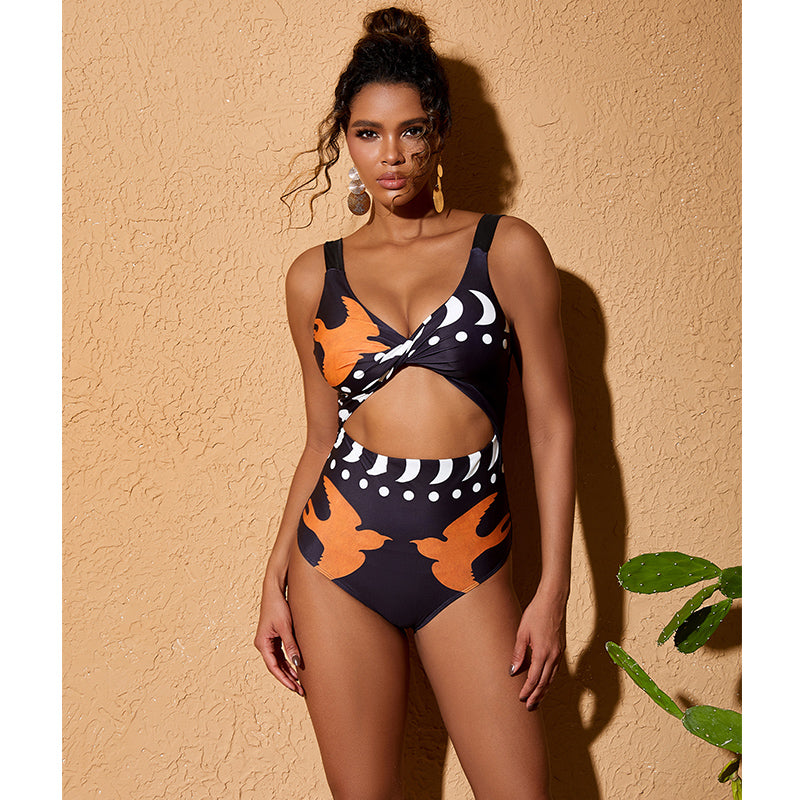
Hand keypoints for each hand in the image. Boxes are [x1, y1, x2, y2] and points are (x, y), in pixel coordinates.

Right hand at [254, 582, 304, 695]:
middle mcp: (263, 644)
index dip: (284, 679)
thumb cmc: (278, 607)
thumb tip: (297, 663)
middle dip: (287, 678)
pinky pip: (280, 653)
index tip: (294, 688)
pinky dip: (288, 661)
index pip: (273, 667)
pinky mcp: (274, 636)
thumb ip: (291, 646)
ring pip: (278, 661)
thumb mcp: (286, 627)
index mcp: (262, 643)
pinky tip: (296, 668)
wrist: (274, 591)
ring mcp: (268, 641)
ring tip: (300, 683)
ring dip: (288, 671)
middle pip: (275, 666)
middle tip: (300, 690)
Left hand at [509, 587, 566, 709]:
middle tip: (529, 707)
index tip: (521, 699)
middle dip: (536, 696)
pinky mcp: (560, 649)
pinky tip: (544, 681)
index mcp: (542, 652)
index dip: (527, 690)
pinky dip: (549, 679)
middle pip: (544, 682)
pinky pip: (555, 669)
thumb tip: (513, 671)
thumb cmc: (536, 613)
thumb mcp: (522, 632)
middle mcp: (553, 656)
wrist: (553, 600)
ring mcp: (558, 653)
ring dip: (544, 689)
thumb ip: (518, 653)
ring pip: (551, 677)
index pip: (534, 678)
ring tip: (536, 699)